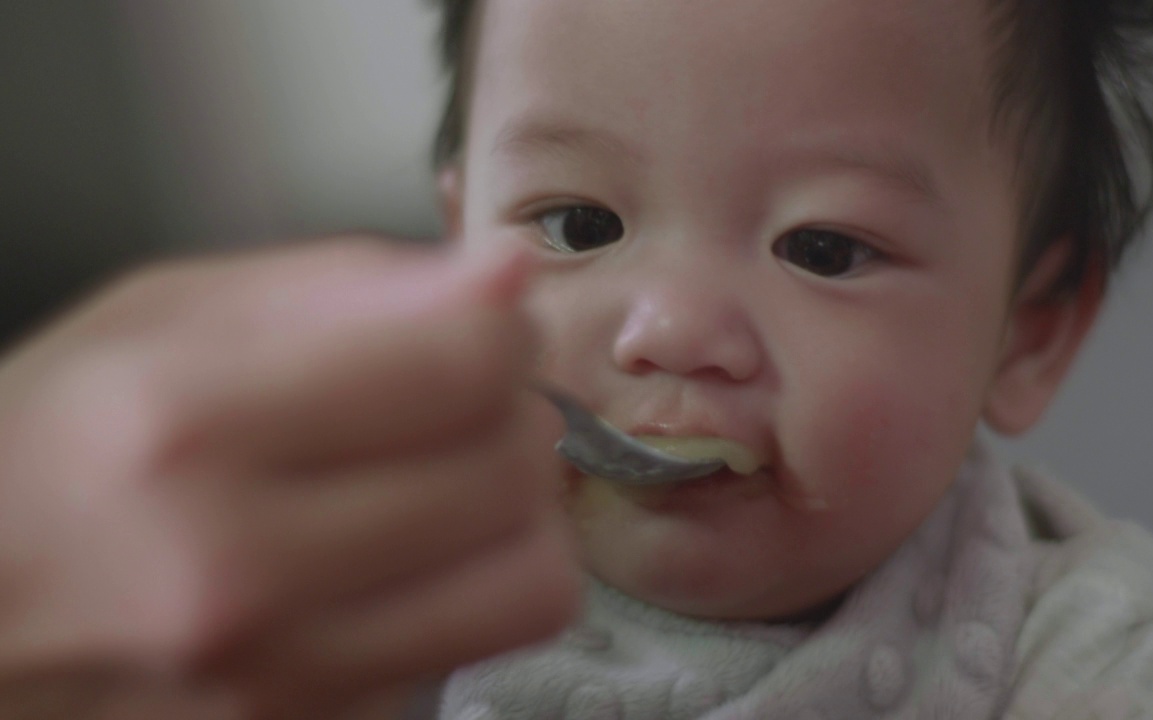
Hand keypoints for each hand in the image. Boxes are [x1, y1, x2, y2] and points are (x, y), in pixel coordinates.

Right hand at [0, 237, 579, 718]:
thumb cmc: (47, 454)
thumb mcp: (161, 320)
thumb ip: (343, 287)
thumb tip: (503, 276)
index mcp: (187, 427)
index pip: (456, 364)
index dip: (504, 329)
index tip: (489, 323)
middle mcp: (234, 568)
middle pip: (509, 471)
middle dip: (516, 413)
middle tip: (469, 399)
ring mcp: (274, 676)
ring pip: (531, 579)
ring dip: (521, 511)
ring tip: (456, 479)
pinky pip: (473, 646)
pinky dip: (468, 586)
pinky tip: (404, 554)